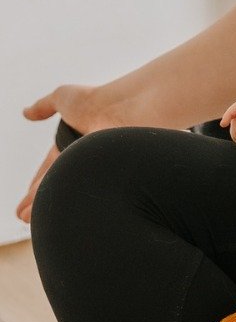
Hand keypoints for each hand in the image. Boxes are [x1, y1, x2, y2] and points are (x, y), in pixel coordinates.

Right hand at [18, 85, 106, 221]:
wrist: (127, 111)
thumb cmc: (99, 101)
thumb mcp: (65, 98)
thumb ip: (46, 105)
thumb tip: (26, 112)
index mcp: (75, 143)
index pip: (51, 167)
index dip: (36, 184)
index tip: (23, 201)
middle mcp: (88, 158)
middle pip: (60, 183)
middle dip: (40, 200)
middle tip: (23, 217)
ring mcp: (101, 171)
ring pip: (74, 193)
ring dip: (55, 207)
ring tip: (33, 222)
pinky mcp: (114, 181)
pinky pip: (92, 199)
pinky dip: (79, 209)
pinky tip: (65, 219)